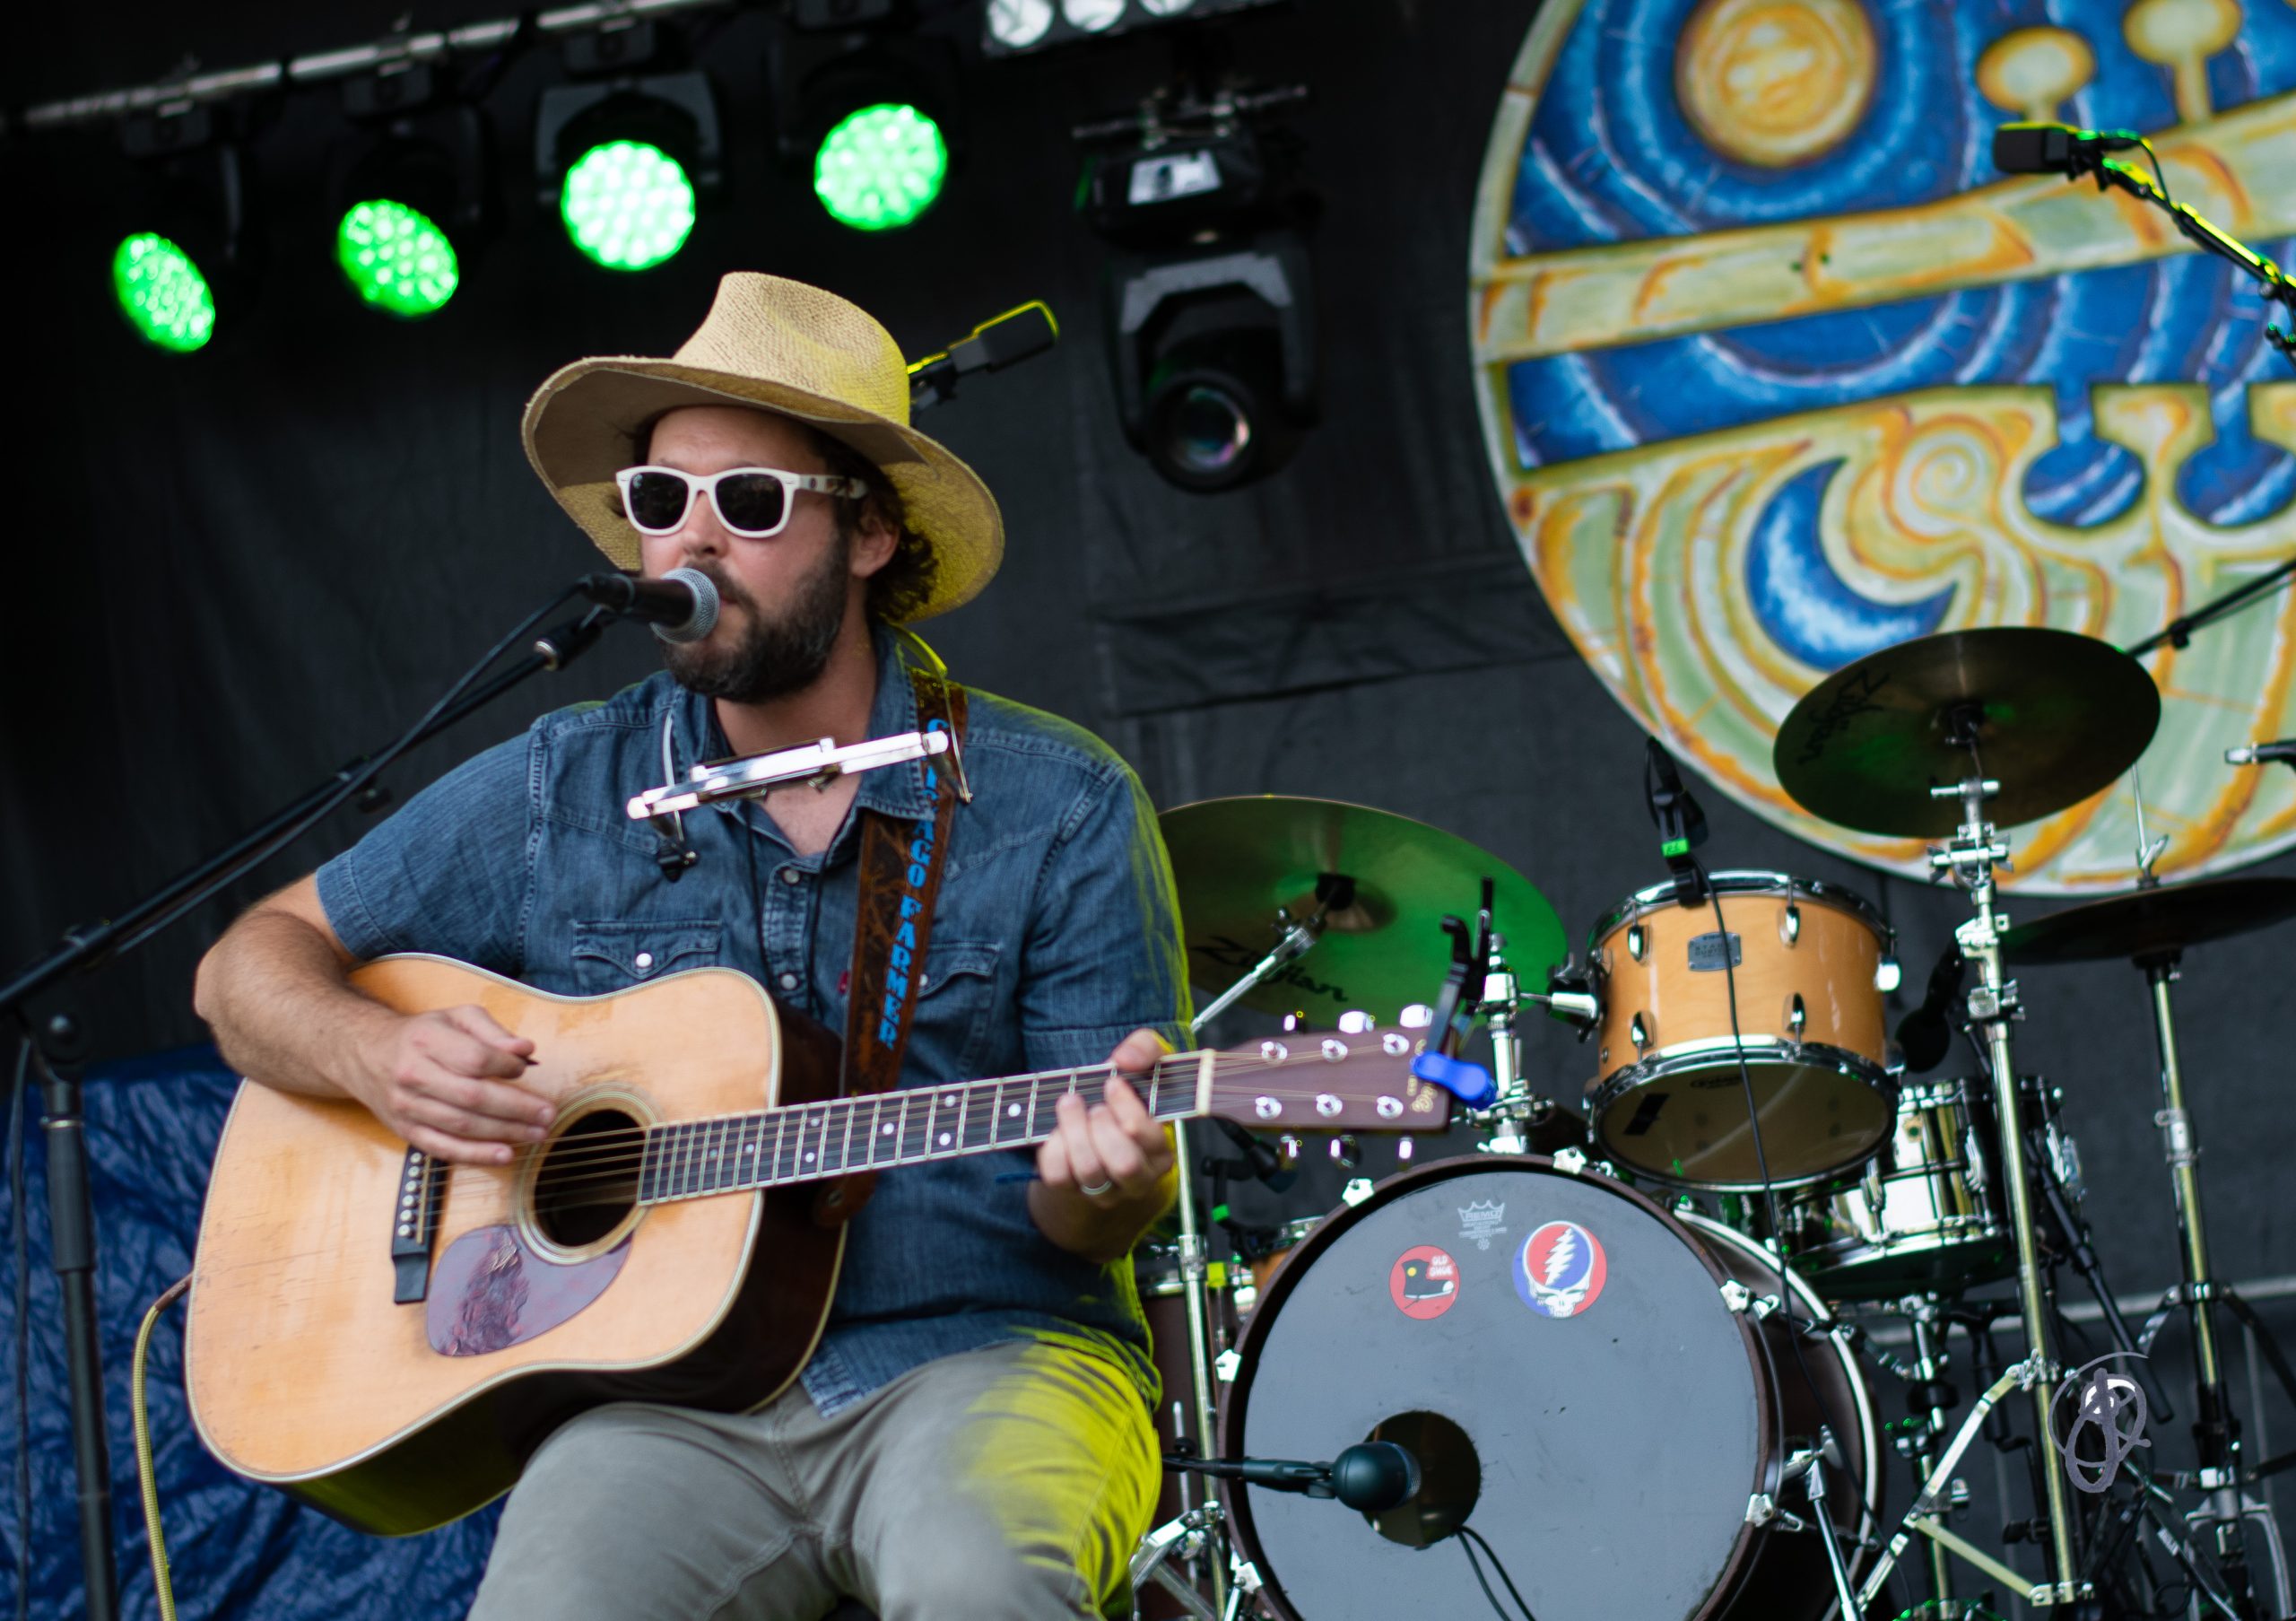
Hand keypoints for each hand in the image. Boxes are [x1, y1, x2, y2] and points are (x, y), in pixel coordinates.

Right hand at [348, 1004, 552, 1165]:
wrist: (366, 1055)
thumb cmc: (423, 1035)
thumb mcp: (456, 1018)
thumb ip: (492, 1031)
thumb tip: (524, 1051)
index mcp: (426, 1041)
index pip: (474, 1058)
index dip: (505, 1066)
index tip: (526, 1068)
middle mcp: (412, 1075)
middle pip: (471, 1097)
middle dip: (516, 1108)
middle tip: (548, 1113)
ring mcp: (406, 1107)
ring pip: (461, 1126)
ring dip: (504, 1133)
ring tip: (537, 1133)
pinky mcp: (405, 1131)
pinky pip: (443, 1148)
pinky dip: (476, 1155)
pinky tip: (505, 1155)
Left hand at [1030, 1029, 1177, 1261]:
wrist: (1092, 1115)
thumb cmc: (1124, 1091)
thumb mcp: (1143, 1061)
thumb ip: (1145, 1048)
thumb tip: (1126, 1059)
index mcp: (1161, 1150)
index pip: (1149, 1138)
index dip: (1127, 1109)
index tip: (1112, 1084)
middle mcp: (1138, 1177)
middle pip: (1124, 1164)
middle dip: (1102, 1126)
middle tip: (1093, 1105)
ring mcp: (1105, 1189)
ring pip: (1090, 1171)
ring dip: (1075, 1131)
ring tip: (1071, 1104)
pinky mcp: (1071, 1189)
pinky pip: (1058, 1176)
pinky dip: (1053, 1147)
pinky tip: (1058, 1129)